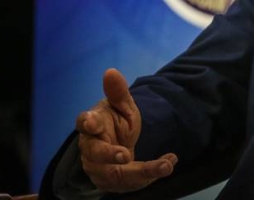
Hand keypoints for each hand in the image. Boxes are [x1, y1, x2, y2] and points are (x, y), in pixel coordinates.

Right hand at [75, 68, 176, 191]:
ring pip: (116, 174)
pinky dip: (153, 173)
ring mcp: (100, 168)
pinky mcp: (114, 182)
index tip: (92, 121)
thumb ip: (118, 92)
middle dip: (109, 155)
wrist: (118, 147)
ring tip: (166, 165)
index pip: (84, 123)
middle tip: (125, 155)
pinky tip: (169, 162)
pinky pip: (132, 182)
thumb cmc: (115, 123)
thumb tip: (111, 71)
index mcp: (92, 125)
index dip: (87, 122)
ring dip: (142, 171)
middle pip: (95, 154)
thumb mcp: (122, 107)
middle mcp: (91, 149)